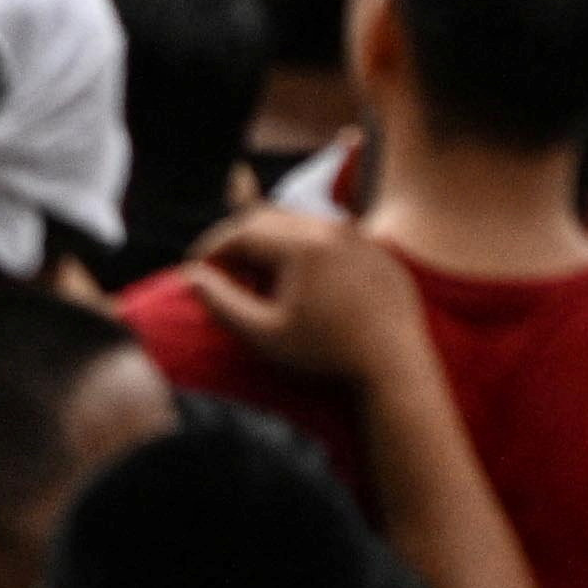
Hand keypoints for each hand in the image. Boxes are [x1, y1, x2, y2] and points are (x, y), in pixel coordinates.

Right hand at [181, 199, 424, 388]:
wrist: (395, 367)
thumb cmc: (325, 354)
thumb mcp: (263, 334)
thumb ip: (221, 303)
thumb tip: (192, 276)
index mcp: (300, 244)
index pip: (240, 232)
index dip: (211, 249)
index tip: (197, 270)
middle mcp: (330, 229)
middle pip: (268, 219)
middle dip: (239, 241)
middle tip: (223, 271)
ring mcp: (359, 237)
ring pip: (300, 226)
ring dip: (272, 244)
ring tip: (260, 279)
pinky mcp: (377, 251)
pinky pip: (332, 239)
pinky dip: (307, 252)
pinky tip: (301, 285)